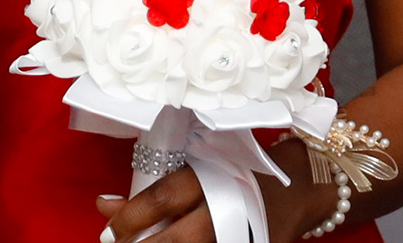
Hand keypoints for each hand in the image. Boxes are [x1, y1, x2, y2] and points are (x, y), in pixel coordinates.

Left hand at [95, 142, 333, 242]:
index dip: (130, 217)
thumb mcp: (199, 167)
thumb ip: (156, 187)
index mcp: (211, 174)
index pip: (163, 197)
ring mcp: (242, 232)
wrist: (298, 186)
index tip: (109, 230)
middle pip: (177, 238)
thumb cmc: (238, 171)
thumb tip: (104, 205)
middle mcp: (226, 204)